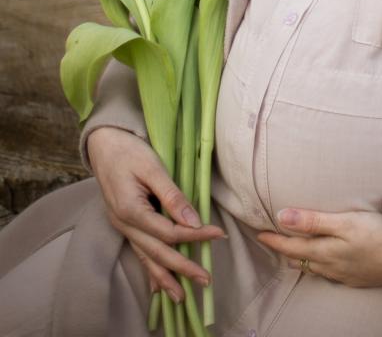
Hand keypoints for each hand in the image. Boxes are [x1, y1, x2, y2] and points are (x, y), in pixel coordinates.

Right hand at [87, 126, 225, 303]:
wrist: (104, 144)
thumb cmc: (129, 151)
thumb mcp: (153, 167)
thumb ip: (172, 195)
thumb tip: (193, 221)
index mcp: (131, 210)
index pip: (169, 232)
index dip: (195, 236)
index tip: (217, 234)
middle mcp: (124, 224)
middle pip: (157, 252)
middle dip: (182, 268)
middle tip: (206, 280)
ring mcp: (122, 226)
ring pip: (146, 258)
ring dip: (165, 278)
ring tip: (181, 297)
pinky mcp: (125, 224)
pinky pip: (139, 251)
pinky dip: (149, 269)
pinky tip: (156, 287)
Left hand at [255, 208, 381, 287]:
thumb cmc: (377, 235)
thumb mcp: (343, 222)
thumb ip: (312, 220)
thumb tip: (282, 217)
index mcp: (324, 252)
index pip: (291, 247)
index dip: (274, 240)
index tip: (258, 234)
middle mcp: (331, 267)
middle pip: (300, 260)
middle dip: (284, 251)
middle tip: (272, 241)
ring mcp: (345, 275)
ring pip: (315, 269)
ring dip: (301, 260)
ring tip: (293, 253)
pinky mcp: (358, 278)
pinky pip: (331, 274)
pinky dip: (320, 266)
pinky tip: (325, 263)